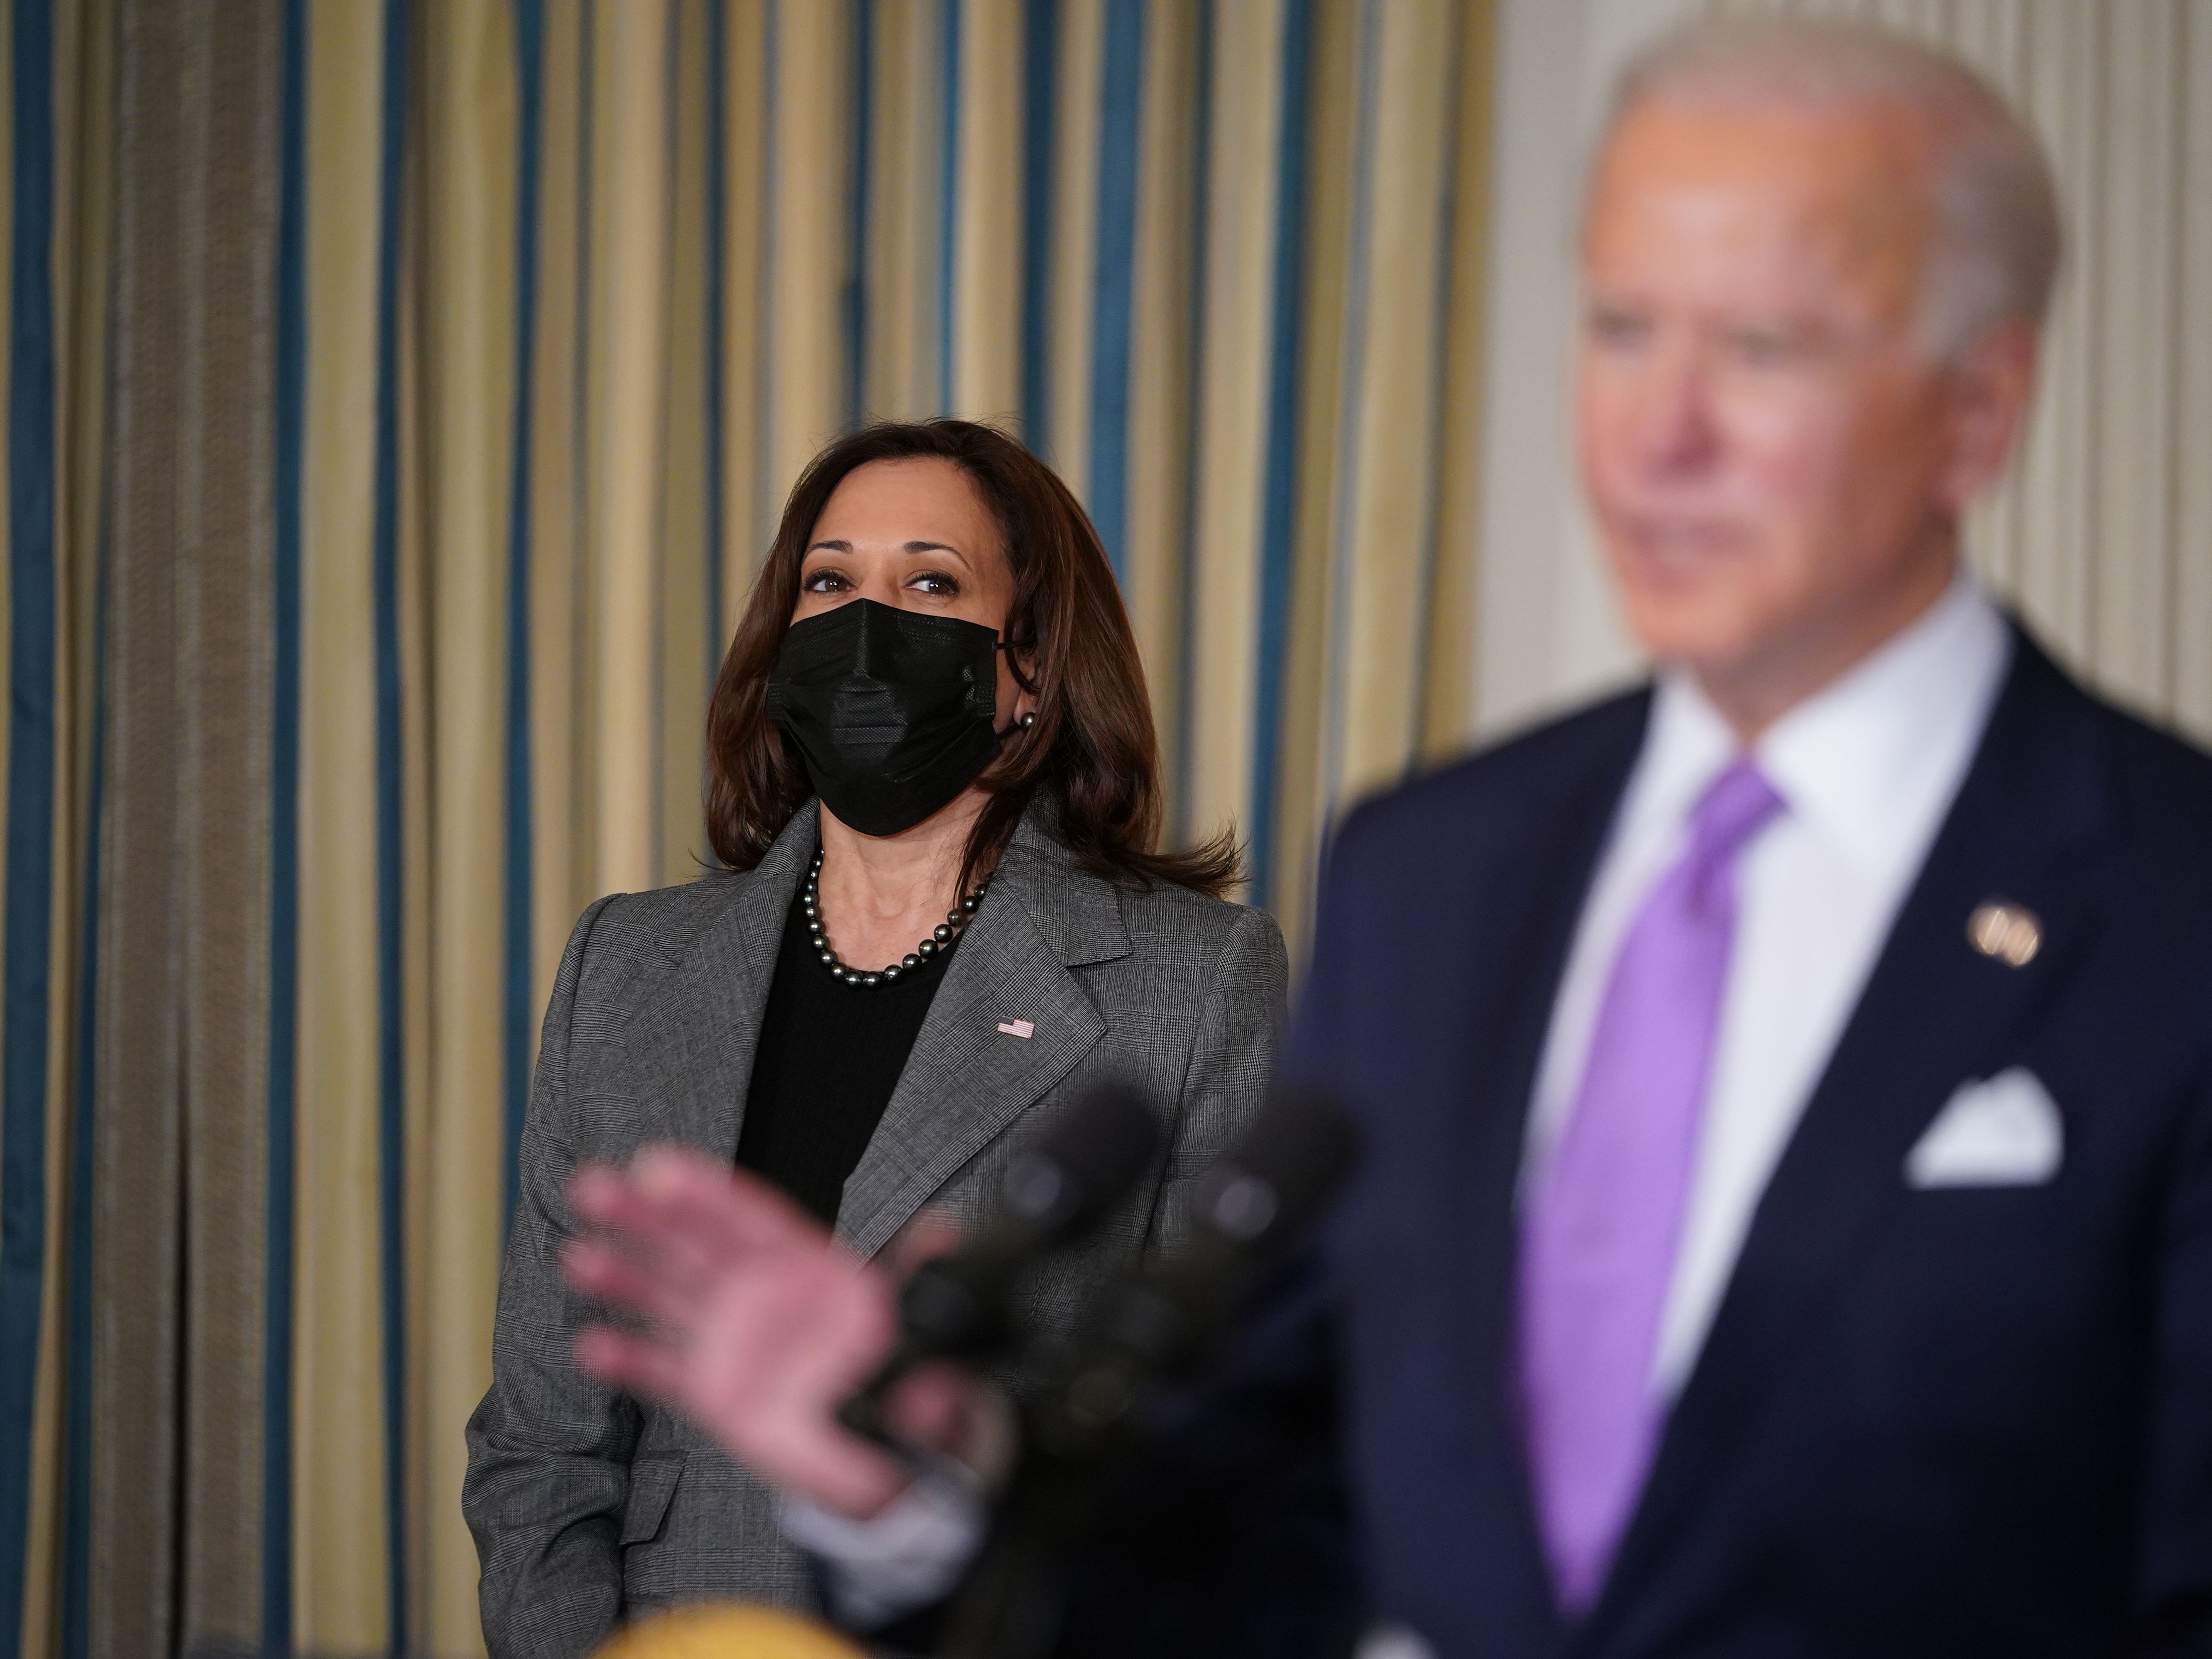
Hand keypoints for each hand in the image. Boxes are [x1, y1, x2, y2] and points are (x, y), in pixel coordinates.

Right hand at [562, 1146, 978, 1518]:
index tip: (660, 1166)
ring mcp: (732, 1341)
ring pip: (669, 1297)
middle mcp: (760, 1294)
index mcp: (805, 1266)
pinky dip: (631, 1359)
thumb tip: (946, 1237)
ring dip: (624, 1275)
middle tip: (596, 1185)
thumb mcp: (923, 1320)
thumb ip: (924, 1282)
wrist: (886, 1445)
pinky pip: (666, 1370)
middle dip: (644, 1214)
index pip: (749, 1217)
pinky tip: (593, 1345)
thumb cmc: (899, 1369)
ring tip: (580, 1256)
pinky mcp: (714, 1392)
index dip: (705, 1192)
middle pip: (695, 1243)